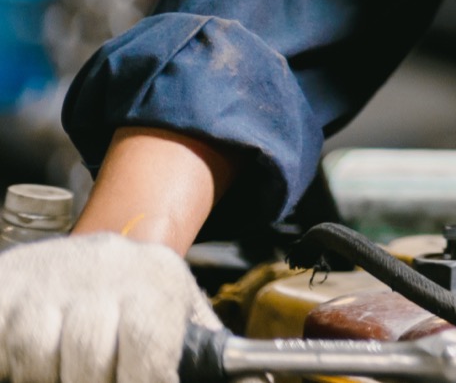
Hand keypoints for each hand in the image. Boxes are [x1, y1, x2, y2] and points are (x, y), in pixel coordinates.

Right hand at [0, 232, 217, 382]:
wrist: (81, 252)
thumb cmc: (134, 300)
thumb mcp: (176, 316)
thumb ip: (207, 353)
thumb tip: (263, 382)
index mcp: (158, 279)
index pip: (151, 347)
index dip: (146, 381)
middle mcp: (108, 268)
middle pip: (91, 359)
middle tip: (96, 381)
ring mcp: (54, 274)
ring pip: (41, 354)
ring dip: (47, 377)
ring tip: (61, 371)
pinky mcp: (9, 284)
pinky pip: (7, 341)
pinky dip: (14, 364)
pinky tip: (27, 362)